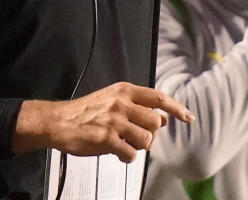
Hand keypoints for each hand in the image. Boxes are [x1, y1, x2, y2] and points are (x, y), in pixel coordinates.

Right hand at [12, 82, 193, 162]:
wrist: (58, 121)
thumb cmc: (86, 111)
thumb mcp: (113, 99)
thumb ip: (137, 106)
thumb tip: (164, 117)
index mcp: (124, 91)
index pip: (159, 98)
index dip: (177, 108)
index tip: (188, 117)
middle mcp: (121, 103)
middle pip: (155, 122)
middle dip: (150, 133)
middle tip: (136, 135)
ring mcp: (114, 121)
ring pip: (146, 139)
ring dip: (139, 146)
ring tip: (125, 143)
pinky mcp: (106, 139)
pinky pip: (130, 154)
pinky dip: (127, 157)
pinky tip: (117, 152)